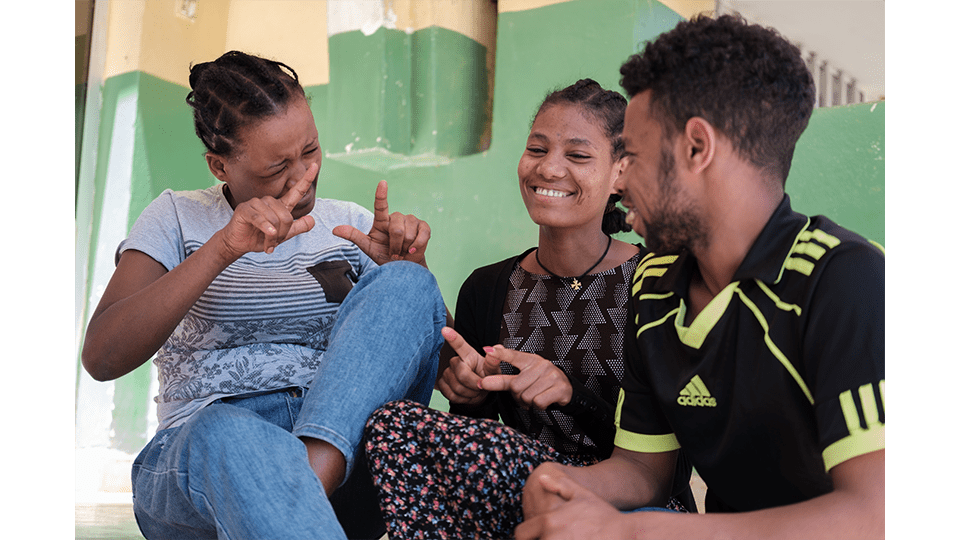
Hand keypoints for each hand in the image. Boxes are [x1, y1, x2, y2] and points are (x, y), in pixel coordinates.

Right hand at [216, 162, 317, 259]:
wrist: (239, 244)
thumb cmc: (259, 237)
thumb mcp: (282, 235)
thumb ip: (297, 228)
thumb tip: (312, 220)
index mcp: (280, 205)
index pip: (296, 191)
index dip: (306, 179)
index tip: (315, 165)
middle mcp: (269, 201)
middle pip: (286, 216)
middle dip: (282, 233)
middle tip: (274, 243)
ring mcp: (256, 203)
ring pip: (274, 219)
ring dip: (273, 235)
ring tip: (267, 243)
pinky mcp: (245, 209)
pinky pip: (260, 218)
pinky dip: (265, 228)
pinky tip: (268, 235)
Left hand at [332, 180, 430, 265]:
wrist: (403, 267)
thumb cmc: (385, 255)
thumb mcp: (367, 247)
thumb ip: (353, 236)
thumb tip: (334, 229)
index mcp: (382, 221)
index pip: (380, 206)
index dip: (381, 195)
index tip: (382, 182)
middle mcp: (397, 217)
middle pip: (396, 228)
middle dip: (395, 245)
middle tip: (394, 253)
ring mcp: (411, 220)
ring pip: (408, 233)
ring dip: (405, 247)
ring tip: (403, 251)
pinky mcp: (424, 226)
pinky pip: (422, 234)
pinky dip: (418, 245)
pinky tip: (413, 250)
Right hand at [435, 327, 498, 404]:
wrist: (479, 392)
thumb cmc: (486, 377)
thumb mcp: (493, 370)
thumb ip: (493, 362)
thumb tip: (497, 348)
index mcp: (469, 355)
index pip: (460, 345)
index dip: (452, 338)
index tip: (445, 330)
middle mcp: (455, 361)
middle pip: (462, 375)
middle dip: (475, 385)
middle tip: (482, 387)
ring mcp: (447, 372)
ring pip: (457, 387)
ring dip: (470, 393)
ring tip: (476, 391)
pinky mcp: (442, 383)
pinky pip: (452, 395)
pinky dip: (463, 399)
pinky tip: (468, 395)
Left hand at [478, 346, 572, 409]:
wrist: (565, 388)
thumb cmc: (541, 380)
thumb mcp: (524, 373)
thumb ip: (504, 370)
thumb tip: (488, 359)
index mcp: (530, 359)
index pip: (513, 356)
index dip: (501, 354)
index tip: (488, 351)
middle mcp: (541, 365)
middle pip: (516, 387)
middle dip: (518, 396)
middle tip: (526, 393)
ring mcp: (551, 375)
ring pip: (527, 397)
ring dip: (528, 402)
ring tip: (536, 396)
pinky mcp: (560, 388)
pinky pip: (538, 402)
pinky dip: (538, 406)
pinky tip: (544, 400)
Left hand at [517, 465, 632, 539]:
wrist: (624, 534)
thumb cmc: (604, 516)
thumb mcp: (582, 495)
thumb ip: (560, 484)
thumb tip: (541, 479)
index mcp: (548, 520)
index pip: (522, 533)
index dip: (527, 536)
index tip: (533, 536)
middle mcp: (550, 537)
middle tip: (551, 537)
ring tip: (560, 539)